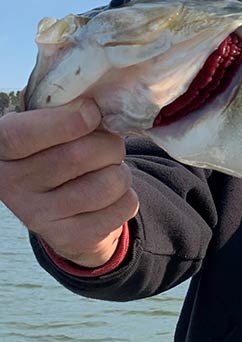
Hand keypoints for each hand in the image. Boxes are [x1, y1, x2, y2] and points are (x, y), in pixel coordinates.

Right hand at [0, 98, 138, 266]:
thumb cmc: (58, 152)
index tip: (92, 112)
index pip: (21, 135)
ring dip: (122, 170)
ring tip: (108, 170)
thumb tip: (95, 102)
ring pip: (108, 182)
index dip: (66, 121)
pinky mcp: (70, 239)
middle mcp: (11, 187)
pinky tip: (110, 196)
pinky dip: (128, 195)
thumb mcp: (48, 127)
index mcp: (1, 151)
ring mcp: (39, 218)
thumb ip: (63, 111)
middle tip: (108, 145)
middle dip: (109, 143)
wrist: (63, 209)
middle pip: (79, 155)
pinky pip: (124, 206)